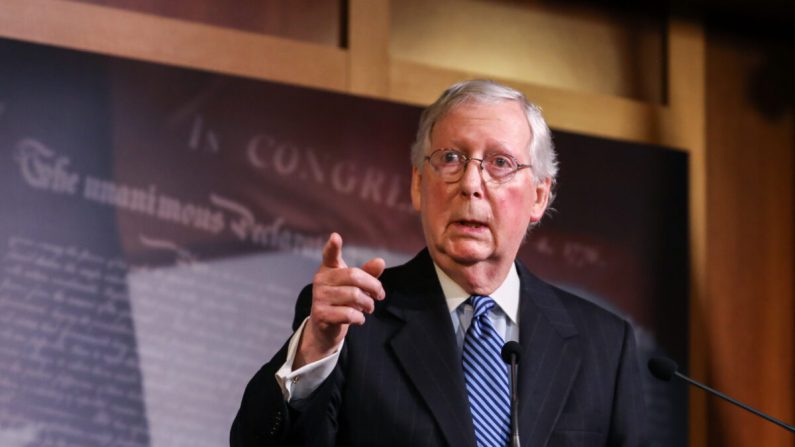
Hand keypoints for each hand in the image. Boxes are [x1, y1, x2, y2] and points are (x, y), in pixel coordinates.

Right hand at [294, 233, 384, 367]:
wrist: (325, 329)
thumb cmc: (342, 302)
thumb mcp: (356, 286)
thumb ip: (367, 274)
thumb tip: (380, 261)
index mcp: (328, 269)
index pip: (330, 255)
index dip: (332, 246)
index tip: (336, 237)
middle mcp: (320, 280)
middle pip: (354, 276)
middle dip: (373, 286)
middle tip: (380, 295)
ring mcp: (318, 297)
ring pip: (354, 295)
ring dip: (368, 304)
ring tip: (369, 308)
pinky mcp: (321, 314)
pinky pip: (349, 313)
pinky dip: (360, 317)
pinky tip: (359, 318)